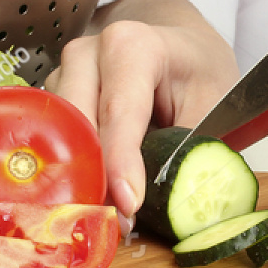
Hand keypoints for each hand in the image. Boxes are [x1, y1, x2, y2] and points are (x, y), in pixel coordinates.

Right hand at [44, 0, 237, 230]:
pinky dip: (72, 169)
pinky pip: (55, 137)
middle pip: (77, 123)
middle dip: (94, 176)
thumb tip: (168, 200)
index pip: (119, 112)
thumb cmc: (198, 73)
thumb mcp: (212, 107)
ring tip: (108, 213)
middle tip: (117, 221)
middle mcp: (89, 54)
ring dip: (79, 176)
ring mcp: (66, 73)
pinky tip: (94, 195)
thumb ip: (188, 149)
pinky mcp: (56, 96)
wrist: (183, 48)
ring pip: (58, 132)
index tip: (128, 206)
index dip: (121, 163)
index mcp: (132, 46)